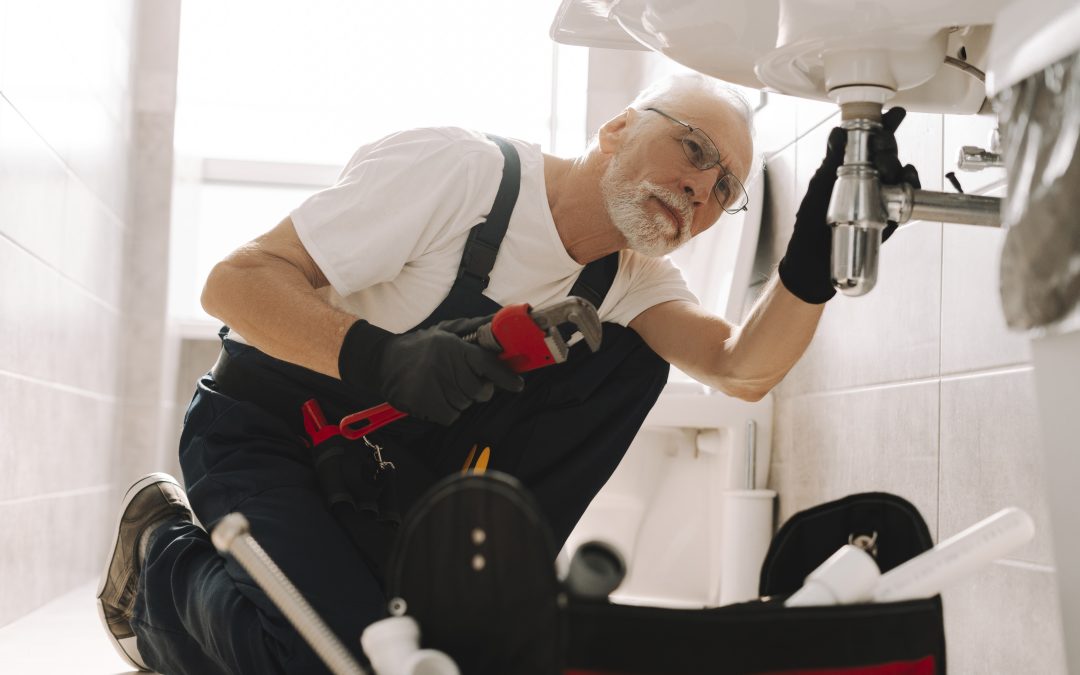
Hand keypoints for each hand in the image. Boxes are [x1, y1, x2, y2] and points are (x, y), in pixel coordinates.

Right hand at [339, 315, 523, 425]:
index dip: (505, 377)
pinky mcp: (425, 404)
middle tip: (464, 379)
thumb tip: (500, 321)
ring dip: (460, 398)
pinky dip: (447, 410)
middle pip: (480, 390)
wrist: (384, 361)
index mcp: (454, 347)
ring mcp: (435, 387)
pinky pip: (451, 416)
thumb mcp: (447, 331)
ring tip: (444, 384)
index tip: (518, 384)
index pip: (487, 365)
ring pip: (466, 404)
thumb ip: (475, 328)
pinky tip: (436, 396)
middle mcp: (446, 366)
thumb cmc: (422, 347)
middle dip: (478, 388)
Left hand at [777, 107, 920, 303]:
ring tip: (885, 166)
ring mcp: (881, 195)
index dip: (882, 125)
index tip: (892, 113)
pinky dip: (910, 184)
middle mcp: (868, 178)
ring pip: (899, 170)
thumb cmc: (810, 226)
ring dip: (897, 163)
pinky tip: (906, 179)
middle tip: (881, 144)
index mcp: (848, 168)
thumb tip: (837, 132)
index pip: (868, 141)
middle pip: (887, 152)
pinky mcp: (891, 213)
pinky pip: (907, 193)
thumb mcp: (818, 189)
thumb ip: (831, 162)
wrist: (815, 263)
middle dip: (888, 143)